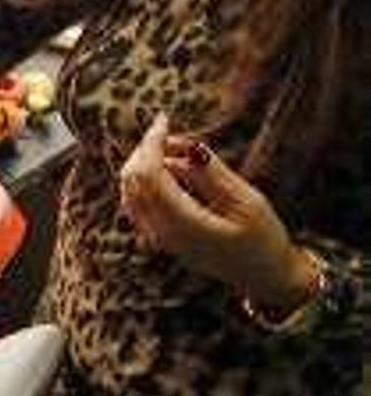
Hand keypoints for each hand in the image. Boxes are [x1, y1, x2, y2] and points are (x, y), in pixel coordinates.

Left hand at [118, 114, 314, 308]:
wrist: (264, 276)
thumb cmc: (263, 238)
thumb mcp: (246, 201)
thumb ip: (213, 173)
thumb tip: (188, 146)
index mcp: (183, 225)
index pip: (150, 176)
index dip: (152, 144)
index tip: (163, 120)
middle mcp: (161, 234)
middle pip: (133, 181)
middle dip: (145, 149)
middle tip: (167, 128)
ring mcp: (157, 238)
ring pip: (130, 190)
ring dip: (145, 163)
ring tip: (174, 146)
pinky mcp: (158, 238)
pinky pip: (138, 202)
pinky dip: (146, 179)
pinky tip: (170, 168)